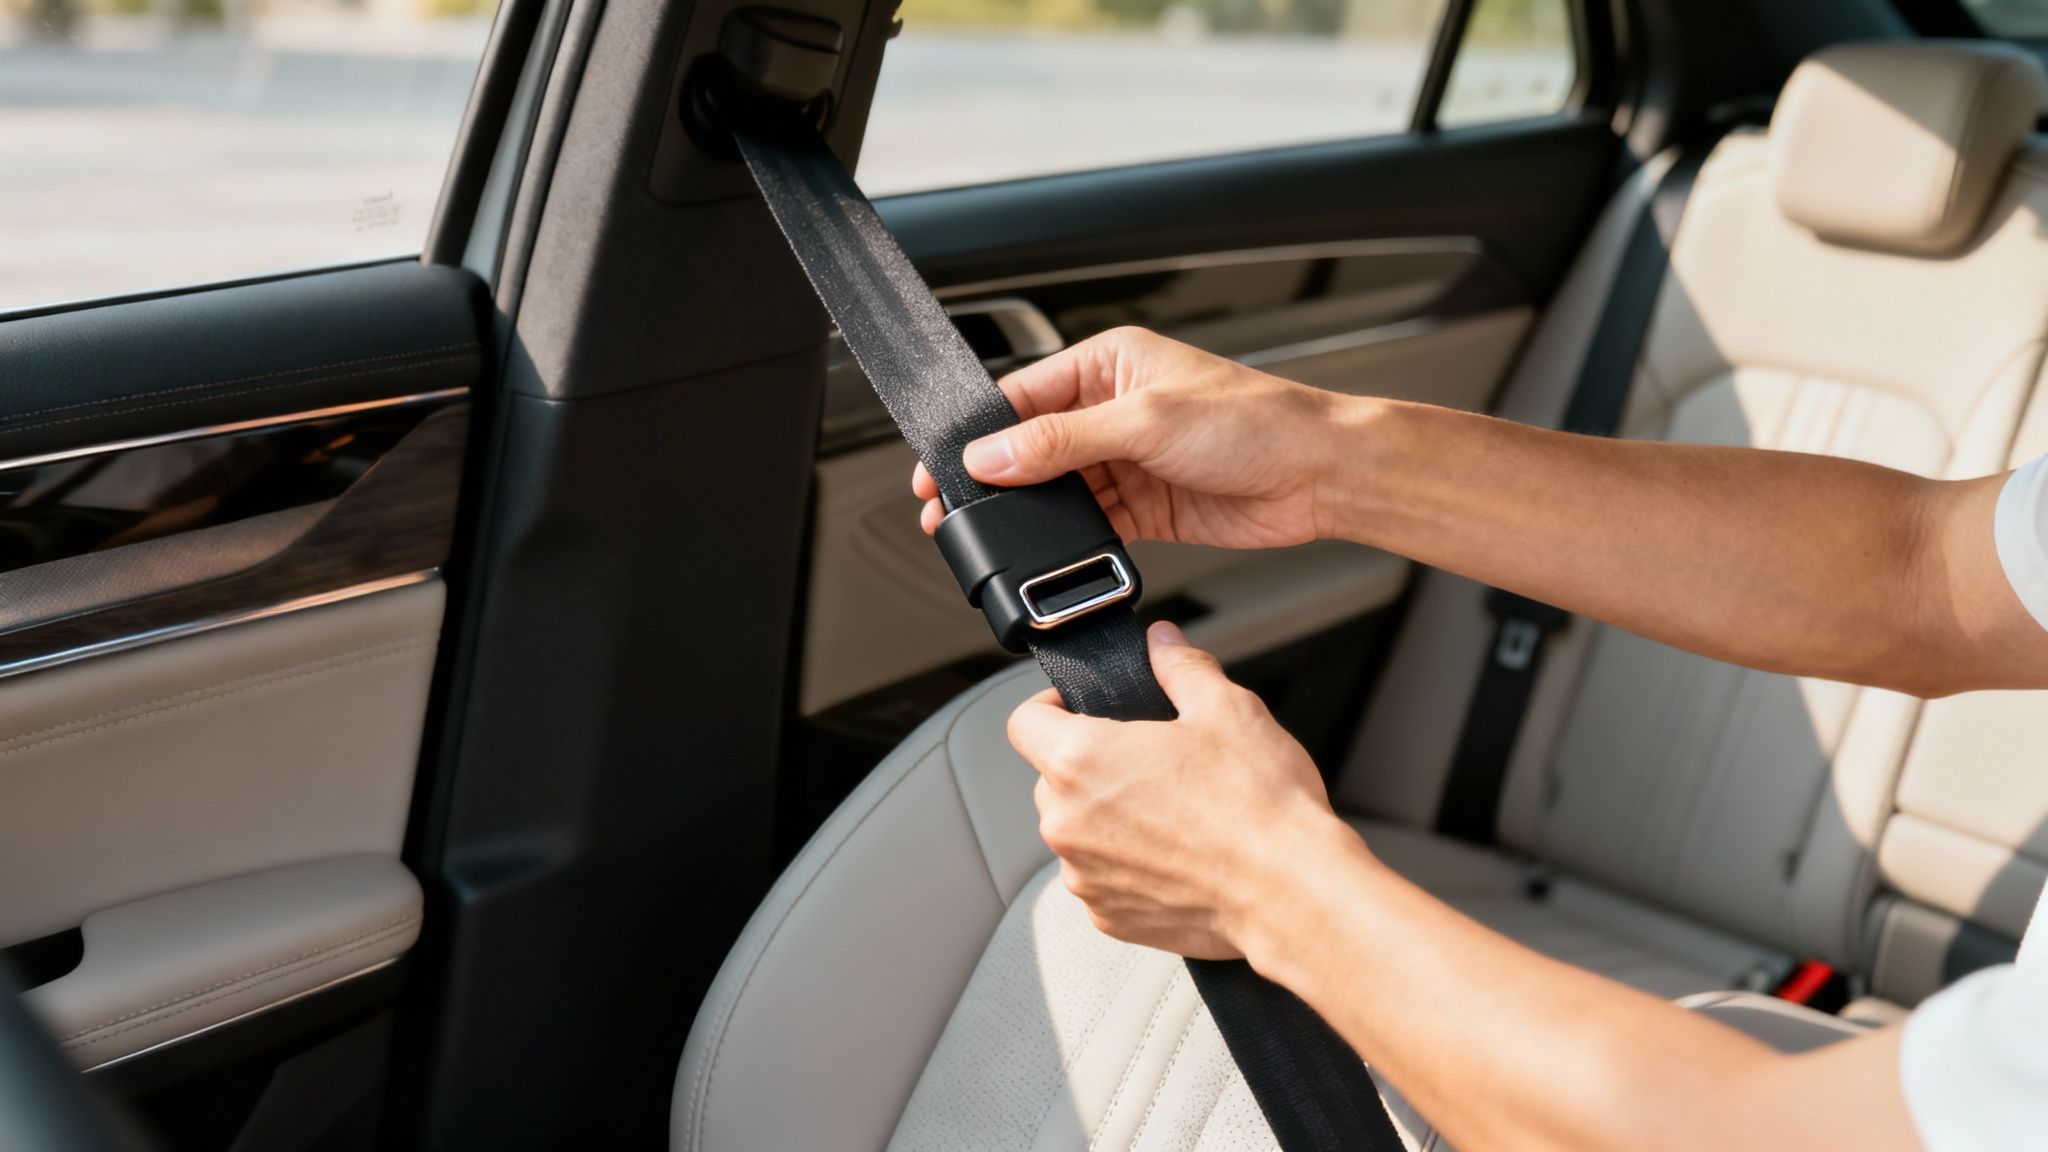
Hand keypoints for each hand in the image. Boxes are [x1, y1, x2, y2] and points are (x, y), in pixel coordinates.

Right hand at [912, 328, 1353, 549]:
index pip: (1023, 396)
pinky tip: (1056, 556)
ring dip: (1032, 516)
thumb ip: (1062, 443)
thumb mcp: (1146, 421)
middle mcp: (1115, 409)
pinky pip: (1093, 526)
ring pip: (1059, 491)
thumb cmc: (1258, 421)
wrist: (1320, 475)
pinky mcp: (1147, 506)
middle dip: (997, 481)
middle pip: (1033, 448)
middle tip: (952, 510)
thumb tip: (994, 457)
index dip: (981, 434)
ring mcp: (1130, 461)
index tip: (944, 467)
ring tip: (998, 537)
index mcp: (1110, 365)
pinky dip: (1073, 543)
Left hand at [1007, 620, 1361, 960]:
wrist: (1293, 894)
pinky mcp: (1109, 917)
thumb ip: (1180, 666)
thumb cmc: (1261, 805)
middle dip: (1092, 764)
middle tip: (1151, 761)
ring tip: (1174, 812)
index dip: (1052, 705)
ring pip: (1078, 831)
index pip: (1024, 721)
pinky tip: (1180, 854)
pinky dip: (1128, 864)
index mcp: (1082, 761)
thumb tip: (1161, 643)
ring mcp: (1086, 876)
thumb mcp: (1226, 708)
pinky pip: (1101, 877)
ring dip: (1108, 817)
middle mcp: (1069, 823)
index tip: (1084, 709)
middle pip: (1053, 778)